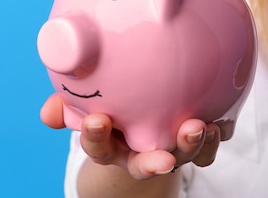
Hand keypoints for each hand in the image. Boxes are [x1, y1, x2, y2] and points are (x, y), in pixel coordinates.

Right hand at [40, 94, 220, 179]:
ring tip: (201, 128)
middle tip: (165, 157)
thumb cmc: (108, 106)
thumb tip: (48, 114)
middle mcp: (137, 151)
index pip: (98, 145)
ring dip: (191, 147)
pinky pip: (207, 146)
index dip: (96, 137)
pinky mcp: (192, 143)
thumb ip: (65, 105)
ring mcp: (166, 148)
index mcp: (108, 143)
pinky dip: (215, 136)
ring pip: (180, 156)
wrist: (136, 117)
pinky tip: (220, 121)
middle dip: (154, 163)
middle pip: (145, 163)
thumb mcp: (83, 104)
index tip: (99, 120)